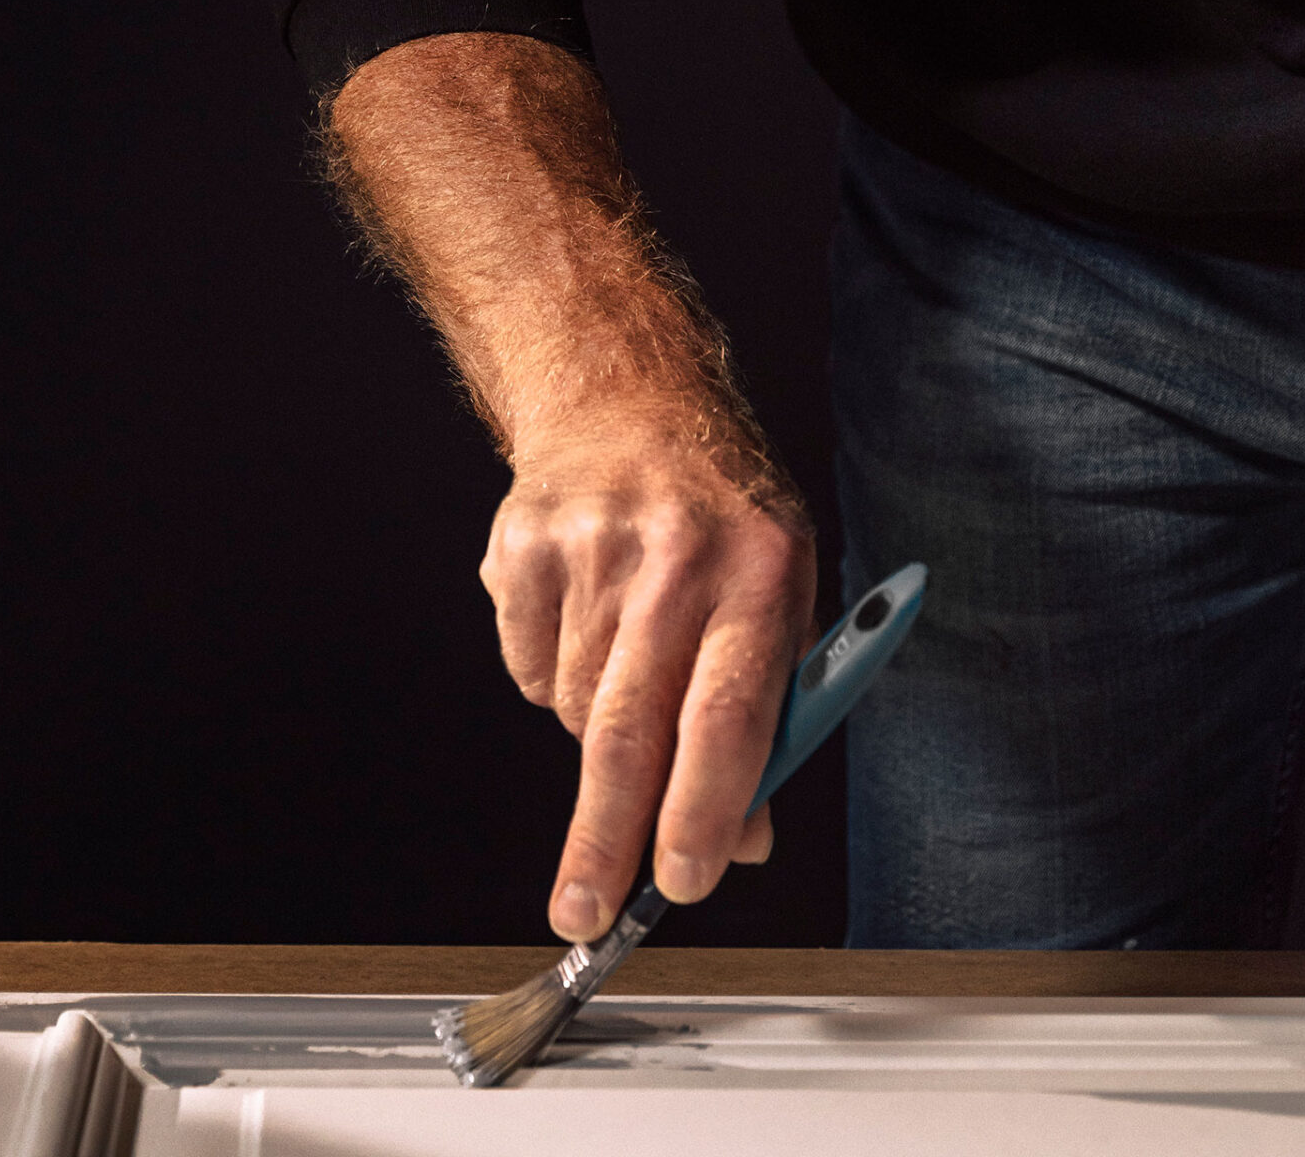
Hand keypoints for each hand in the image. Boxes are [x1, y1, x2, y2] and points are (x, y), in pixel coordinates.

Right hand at [482, 405, 815, 941]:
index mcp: (760, 569)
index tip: (684, 881)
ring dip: (598, 733)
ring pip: (576, 708)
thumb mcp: (782, 589)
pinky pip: (526, 669)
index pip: (730, 713)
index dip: (704, 808)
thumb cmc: (720, 505)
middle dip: (606, 838)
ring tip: (626, 665)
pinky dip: (552, 679)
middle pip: (630, 728)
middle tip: (586, 913)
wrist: (624, 390)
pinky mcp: (522, 545)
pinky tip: (582, 621)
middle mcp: (674, 554)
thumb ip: (772, 714)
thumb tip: (746, 838)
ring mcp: (589, 546)